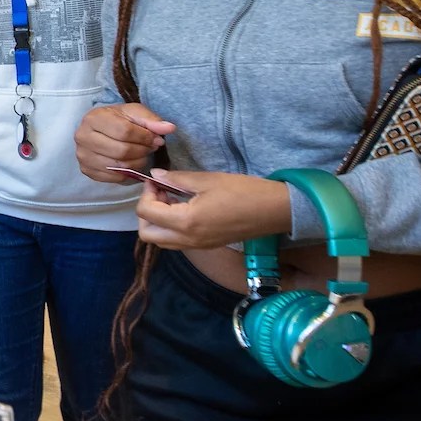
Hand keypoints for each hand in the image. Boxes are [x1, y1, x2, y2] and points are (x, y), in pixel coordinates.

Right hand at [76, 103, 176, 181]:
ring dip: (138, 162)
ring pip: (119, 166)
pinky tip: (132, 163)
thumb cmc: (117, 119)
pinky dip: (128, 172)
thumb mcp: (134, 113)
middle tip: (151, 148)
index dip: (145, 137)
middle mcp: (83, 137)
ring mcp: (83, 156)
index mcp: (94, 118)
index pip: (124, 132)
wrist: (99, 129)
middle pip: (122, 151)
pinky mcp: (86, 170)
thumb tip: (169, 128)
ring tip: (143, 155)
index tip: (156, 138)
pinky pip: (114, 177)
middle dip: (142, 151)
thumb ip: (152, 120)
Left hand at [132, 170, 292, 250]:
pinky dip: (171, 228)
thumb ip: (177, 179)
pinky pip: (177, 242)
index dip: (146, 194)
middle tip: (160, 192)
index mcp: (185, 222)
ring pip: (161, 241)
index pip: (146, 213)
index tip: (157, 180)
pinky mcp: (205, 246)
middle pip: (148, 234)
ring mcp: (196, 246)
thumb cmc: (244, 191)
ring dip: (158, 221)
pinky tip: (184, 208)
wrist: (275, 211)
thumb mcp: (208, 180)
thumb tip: (155, 175)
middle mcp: (187, 239)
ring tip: (172, 199)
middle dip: (146, 212)